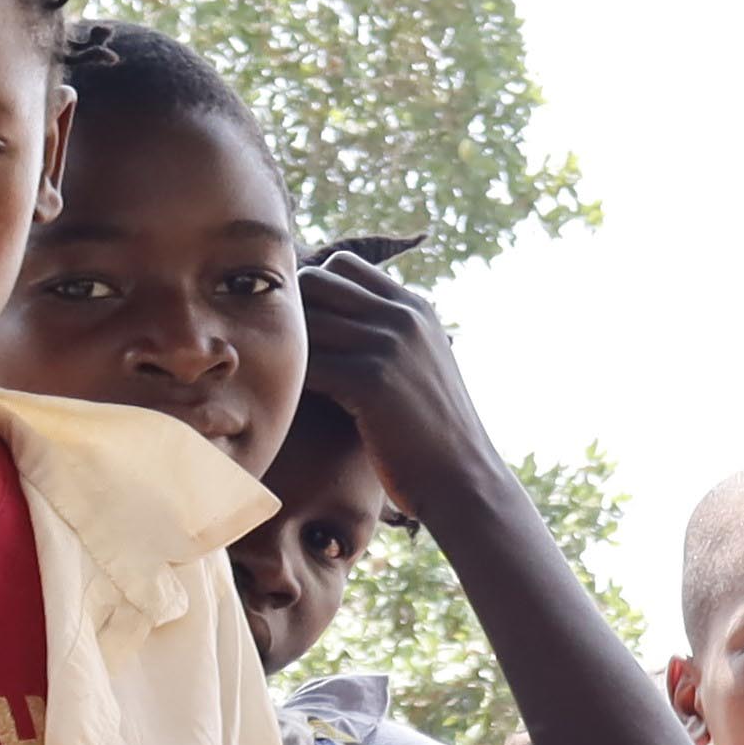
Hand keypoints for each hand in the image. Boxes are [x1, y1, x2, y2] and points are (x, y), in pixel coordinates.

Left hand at [290, 243, 497, 524]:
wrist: (462, 480)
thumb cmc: (429, 434)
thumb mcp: (419, 367)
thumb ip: (387, 336)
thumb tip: (336, 323)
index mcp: (415, 307)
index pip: (344, 264)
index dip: (314, 292)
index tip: (303, 330)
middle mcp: (404, 316)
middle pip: (318, 280)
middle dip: (294, 313)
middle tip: (285, 354)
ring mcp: (390, 344)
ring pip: (308, 321)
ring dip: (289, 350)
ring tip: (282, 380)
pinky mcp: (373, 380)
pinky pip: (309, 363)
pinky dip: (293, 383)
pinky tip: (291, 406)